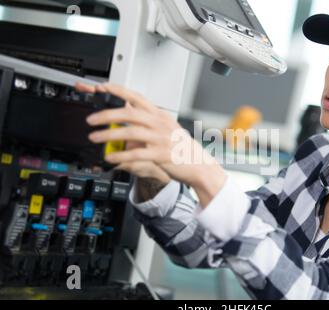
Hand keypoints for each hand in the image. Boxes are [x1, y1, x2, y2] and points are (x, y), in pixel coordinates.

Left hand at [76, 82, 226, 207]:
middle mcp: (160, 124)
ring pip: (130, 132)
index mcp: (160, 116)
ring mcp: (161, 139)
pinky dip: (120, 155)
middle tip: (91, 120)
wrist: (199, 164)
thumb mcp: (167, 129)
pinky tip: (110, 157)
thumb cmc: (183, 148)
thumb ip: (149, 122)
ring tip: (95, 138)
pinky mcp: (160, 155)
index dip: (120, 91)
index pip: (138, 98)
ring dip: (108, 135)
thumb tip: (129, 115)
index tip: (104, 87)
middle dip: (106, 115)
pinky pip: (136, 153)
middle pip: (130, 114)